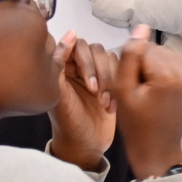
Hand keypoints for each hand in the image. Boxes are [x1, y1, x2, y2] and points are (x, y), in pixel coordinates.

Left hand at [48, 31, 116, 170]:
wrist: (85, 145)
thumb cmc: (68, 123)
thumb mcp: (60, 95)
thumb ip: (60, 64)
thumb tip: (68, 35)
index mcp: (62, 66)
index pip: (76, 46)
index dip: (85, 60)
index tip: (87, 81)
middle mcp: (79, 66)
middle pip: (95, 50)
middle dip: (99, 71)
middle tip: (95, 93)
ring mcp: (97, 74)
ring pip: (110, 59)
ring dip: (109, 80)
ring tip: (103, 102)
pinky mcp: (112, 82)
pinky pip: (121, 70)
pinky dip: (118, 87)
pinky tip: (111, 105)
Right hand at [113, 26, 181, 179]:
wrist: (159, 146)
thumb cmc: (136, 122)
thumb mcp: (122, 90)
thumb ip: (130, 56)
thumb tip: (143, 27)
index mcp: (169, 78)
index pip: (144, 50)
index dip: (134, 67)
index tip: (135, 87)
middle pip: (160, 51)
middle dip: (148, 66)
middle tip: (144, 90)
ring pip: (171, 57)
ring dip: (161, 68)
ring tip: (155, 91)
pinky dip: (173, 73)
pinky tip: (167, 91)